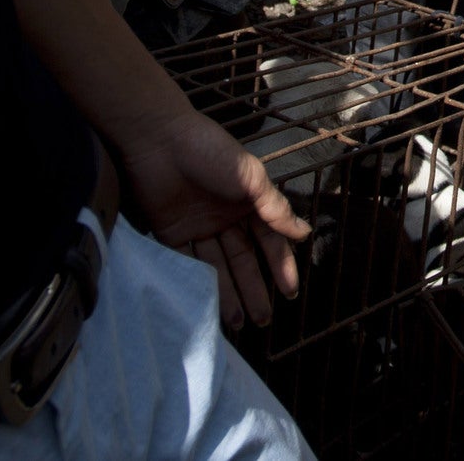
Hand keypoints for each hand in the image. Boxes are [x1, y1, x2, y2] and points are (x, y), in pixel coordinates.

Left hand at [116, 109, 313, 330]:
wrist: (159, 140)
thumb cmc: (210, 152)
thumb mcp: (251, 178)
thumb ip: (275, 208)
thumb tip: (304, 233)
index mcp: (248, 203)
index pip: (269, 241)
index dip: (280, 266)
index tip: (290, 292)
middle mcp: (225, 218)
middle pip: (243, 260)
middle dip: (254, 289)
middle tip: (263, 319)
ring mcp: (198, 227)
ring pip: (217, 267)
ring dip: (228, 293)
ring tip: (239, 322)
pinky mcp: (171, 233)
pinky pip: (187, 263)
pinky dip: (198, 283)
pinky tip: (208, 304)